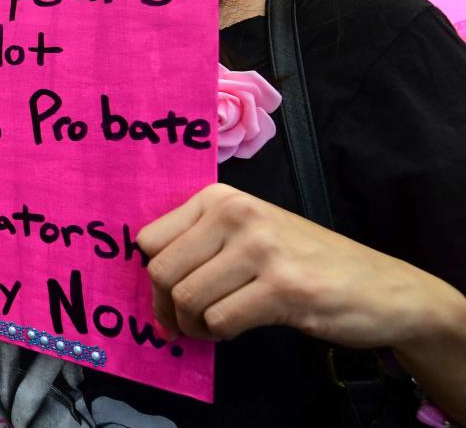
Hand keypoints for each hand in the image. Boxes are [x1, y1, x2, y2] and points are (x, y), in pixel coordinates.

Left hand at [138, 184, 454, 348]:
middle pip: (161, 271)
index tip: (168, 295)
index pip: (148, 239)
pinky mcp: (284, 287)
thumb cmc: (305, 261)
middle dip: (166, 307)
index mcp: (221, 197)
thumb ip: (200, 241)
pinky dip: (221, 333)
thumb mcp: (248, 233)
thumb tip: (148, 275)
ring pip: (187, 299)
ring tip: (214, 326)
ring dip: (194, 325)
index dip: (153, 275)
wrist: (383, 288)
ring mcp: (262, 248)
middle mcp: (238, 213)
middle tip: (185, 323)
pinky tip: (239, 327)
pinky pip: (220, 320)